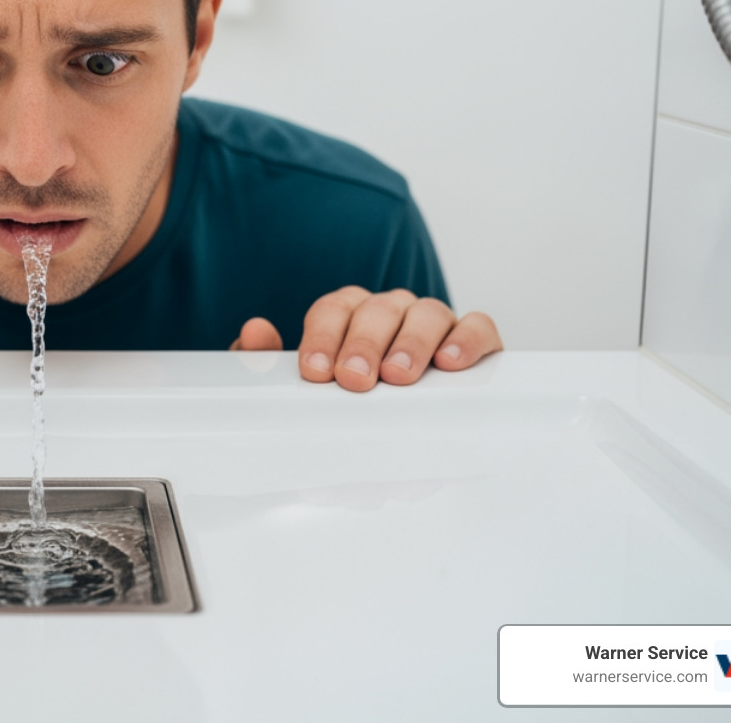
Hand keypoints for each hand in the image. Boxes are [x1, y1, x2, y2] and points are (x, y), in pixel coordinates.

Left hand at [229, 286, 500, 390]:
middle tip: (356, 379)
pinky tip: (451, 362)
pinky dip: (467, 339)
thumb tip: (254, 331)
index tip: (315, 373)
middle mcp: (391, 310)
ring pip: (426, 313)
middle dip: (363, 344)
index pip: (333, 310)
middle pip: (377, 311)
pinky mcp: (474, 339)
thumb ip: (268, 360)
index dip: (322, 338)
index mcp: (349, 312)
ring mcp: (433, 321)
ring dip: (411, 344)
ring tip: (399, 376)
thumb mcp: (308, 381)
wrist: (406, 419)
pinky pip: (477, 326)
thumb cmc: (352, 393)